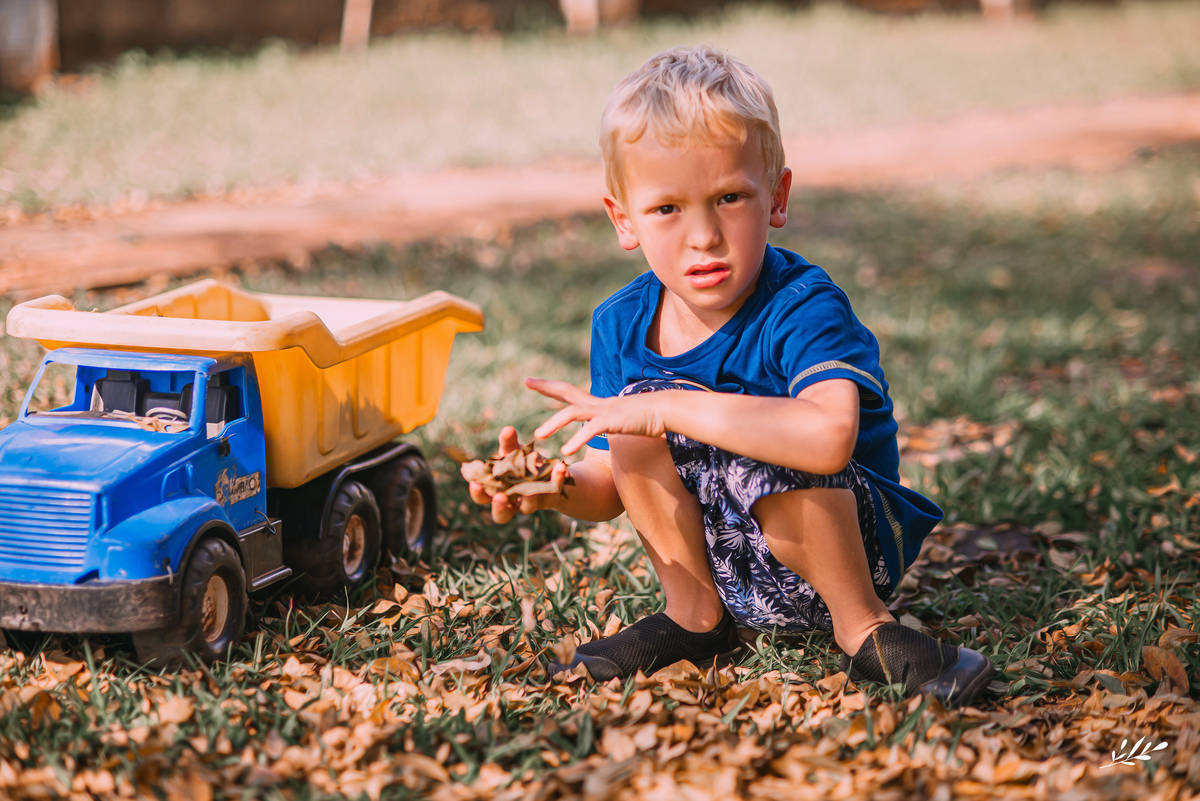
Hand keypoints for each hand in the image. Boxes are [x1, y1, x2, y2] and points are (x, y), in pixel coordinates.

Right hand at [462, 425, 570, 523]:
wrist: (550, 470)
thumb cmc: (523, 463)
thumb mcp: (513, 452)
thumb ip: (508, 443)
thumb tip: (507, 429)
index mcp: (497, 492)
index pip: (483, 498)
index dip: (478, 493)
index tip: (475, 483)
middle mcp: (512, 503)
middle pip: (501, 516)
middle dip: (499, 507)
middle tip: (500, 497)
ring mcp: (531, 504)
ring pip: (528, 508)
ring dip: (530, 498)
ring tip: (533, 488)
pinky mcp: (550, 499)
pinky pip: (553, 492)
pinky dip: (557, 479)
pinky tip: (560, 466)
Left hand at [527, 378, 666, 454]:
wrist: (668, 412)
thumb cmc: (649, 418)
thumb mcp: (624, 421)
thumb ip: (611, 423)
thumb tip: (606, 428)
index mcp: (599, 404)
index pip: (571, 392)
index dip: (551, 387)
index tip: (532, 381)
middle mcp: (599, 404)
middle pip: (567, 391)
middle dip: (547, 386)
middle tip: (527, 381)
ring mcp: (605, 411)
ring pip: (573, 412)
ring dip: (554, 423)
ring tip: (537, 436)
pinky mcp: (614, 421)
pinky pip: (591, 429)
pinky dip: (577, 439)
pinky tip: (566, 450)